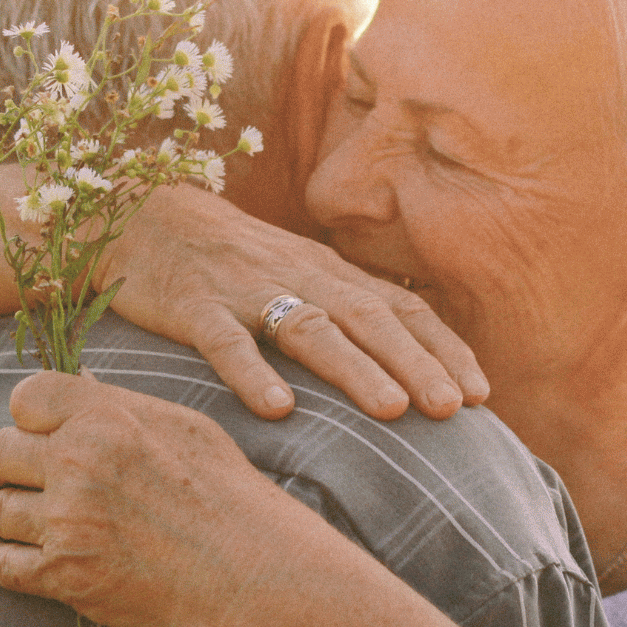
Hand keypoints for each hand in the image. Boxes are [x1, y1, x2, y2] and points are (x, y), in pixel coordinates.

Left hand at [0, 371, 310, 626]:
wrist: (250, 574)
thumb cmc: (229, 496)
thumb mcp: (184, 428)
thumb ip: (124, 407)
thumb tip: (83, 387)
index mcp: (107, 417)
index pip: (26, 397)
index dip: (22, 413)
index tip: (25, 428)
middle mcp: (77, 462)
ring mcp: (66, 520)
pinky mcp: (63, 574)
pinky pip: (0, 564)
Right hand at [100, 183, 487, 420]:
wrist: (144, 217)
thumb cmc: (232, 261)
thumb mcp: (297, 276)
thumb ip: (344, 313)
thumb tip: (408, 369)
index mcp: (329, 273)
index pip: (400, 307)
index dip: (442, 348)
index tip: (482, 395)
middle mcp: (299, 277)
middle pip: (369, 318)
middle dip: (416, 363)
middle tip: (455, 409)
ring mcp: (246, 290)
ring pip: (310, 328)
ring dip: (355, 368)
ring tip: (392, 410)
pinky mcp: (193, 307)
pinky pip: (226, 340)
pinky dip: (251, 372)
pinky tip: (277, 409)